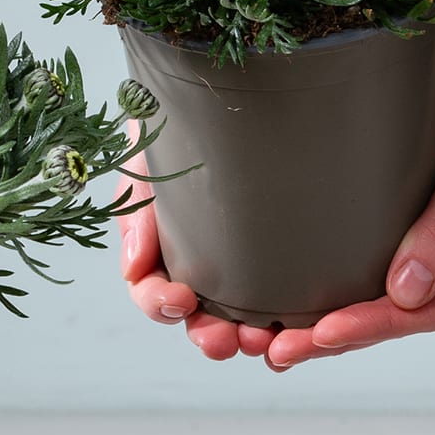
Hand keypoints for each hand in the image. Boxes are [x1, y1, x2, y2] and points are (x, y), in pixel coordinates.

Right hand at [116, 126, 286, 360]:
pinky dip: (291, 329)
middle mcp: (204, 265)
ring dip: (247, 340)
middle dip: (208, 336)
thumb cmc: (182, 128)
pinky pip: (290, 307)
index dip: (159, 303)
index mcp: (165, 245)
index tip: (180, 299)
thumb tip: (135, 268)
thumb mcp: (149, 158)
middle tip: (223, 339)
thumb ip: (136, 207)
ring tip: (263, 341)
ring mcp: (247, 268)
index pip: (154, 290)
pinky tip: (299, 333)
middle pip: (199, 319)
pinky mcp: (291, 265)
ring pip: (244, 322)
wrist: (240, 93)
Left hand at [261, 0, 434, 369]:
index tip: (318, 336)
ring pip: (390, 281)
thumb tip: (405, 295)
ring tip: (273, 332)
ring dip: (336, 304)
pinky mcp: (426, 196)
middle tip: (277, 351)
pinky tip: (295, 276)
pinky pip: (379, 240)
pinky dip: (341, 260)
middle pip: (410, 306)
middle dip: (344, 330)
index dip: (378, 325)